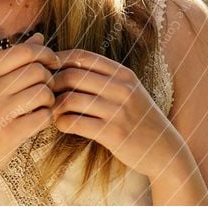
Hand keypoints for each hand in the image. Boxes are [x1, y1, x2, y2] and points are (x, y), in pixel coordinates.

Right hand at [0, 32, 56, 202]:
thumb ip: (12, 62)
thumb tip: (39, 36)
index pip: (23, 51)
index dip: (45, 54)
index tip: (52, 64)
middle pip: (37, 71)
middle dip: (50, 79)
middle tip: (46, 90)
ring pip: (43, 93)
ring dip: (50, 100)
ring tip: (42, 107)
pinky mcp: (8, 135)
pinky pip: (43, 117)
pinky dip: (47, 118)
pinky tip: (38, 121)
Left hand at [45, 49, 182, 180]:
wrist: (164, 150)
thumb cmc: (137, 118)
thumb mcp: (127, 90)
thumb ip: (102, 76)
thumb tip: (64, 64)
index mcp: (123, 73)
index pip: (81, 56)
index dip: (58, 60)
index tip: (46, 69)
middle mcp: (122, 88)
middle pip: (71, 76)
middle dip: (51, 84)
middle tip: (43, 93)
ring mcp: (118, 110)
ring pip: (70, 100)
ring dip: (54, 106)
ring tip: (50, 110)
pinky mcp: (113, 133)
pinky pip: (75, 122)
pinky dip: (61, 123)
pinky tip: (61, 124)